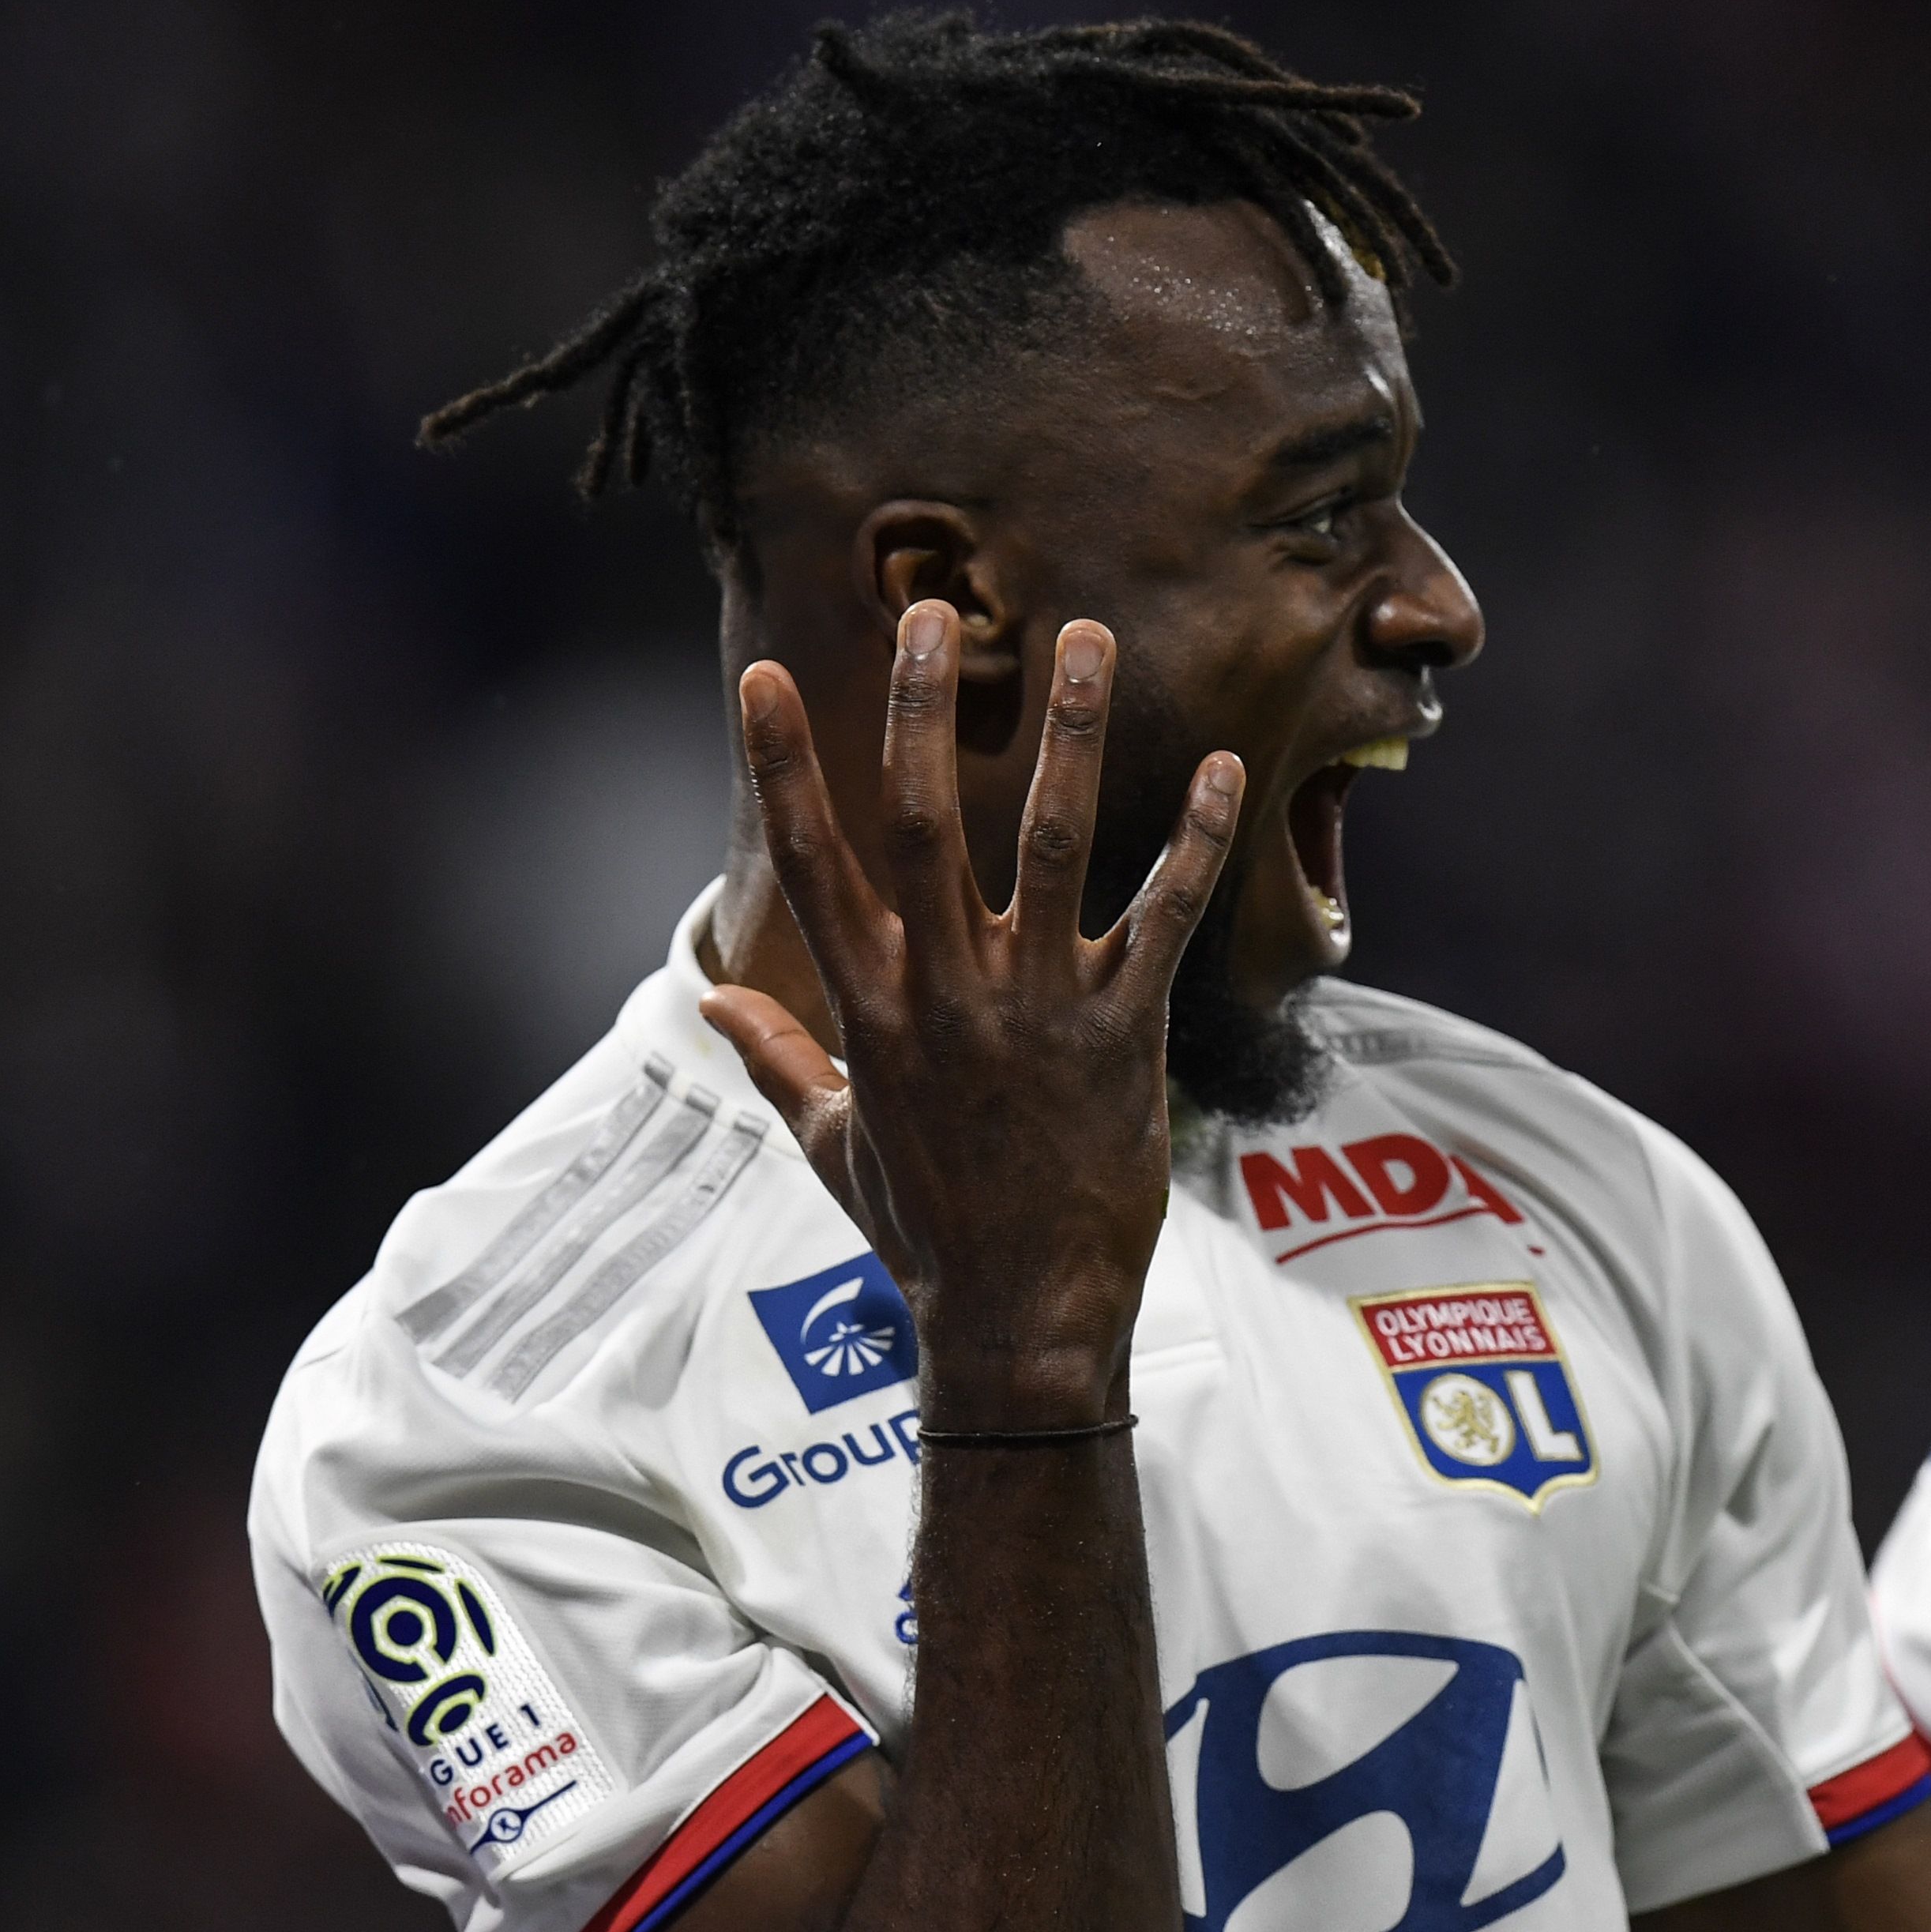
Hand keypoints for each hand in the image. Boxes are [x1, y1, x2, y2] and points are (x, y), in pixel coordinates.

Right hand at [700, 599, 1241, 1425]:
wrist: (1020, 1321)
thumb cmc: (925, 1233)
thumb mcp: (832, 1144)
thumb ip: (778, 1059)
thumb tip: (709, 1001)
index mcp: (870, 1012)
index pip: (813, 866)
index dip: (788, 768)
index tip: (767, 677)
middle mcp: (946, 995)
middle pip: (925, 823)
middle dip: (923, 709)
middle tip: (931, 610)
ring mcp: (1036, 1011)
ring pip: (1052, 843)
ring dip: (1070, 734)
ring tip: (1083, 638)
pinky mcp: (1121, 1038)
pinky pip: (1161, 920)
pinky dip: (1191, 843)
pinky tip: (1220, 768)